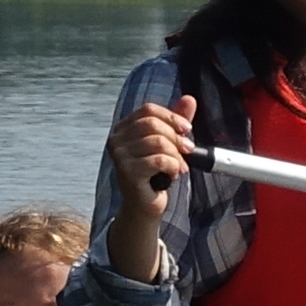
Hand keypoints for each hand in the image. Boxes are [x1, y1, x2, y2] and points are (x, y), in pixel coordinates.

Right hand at [100, 100, 191, 279]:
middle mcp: (116, 140)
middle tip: (187, 151)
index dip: (171, 117)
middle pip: (153, 124)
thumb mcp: (169, 143)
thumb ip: (177, 121)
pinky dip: (172, 167)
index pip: (148, 110)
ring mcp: (119, 156)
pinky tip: (171, 175)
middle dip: (176, 138)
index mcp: (124, 128)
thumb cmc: (155, 174)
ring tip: (179, 167)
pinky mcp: (127, 172)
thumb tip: (189, 99)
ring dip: (176, 156)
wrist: (144, 206)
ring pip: (158, 142)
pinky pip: (158, 160)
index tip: (187, 130)